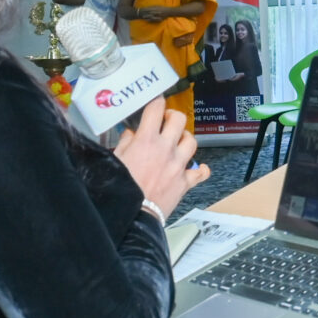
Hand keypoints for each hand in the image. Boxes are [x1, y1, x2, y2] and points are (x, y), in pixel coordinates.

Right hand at [114, 98, 207, 217]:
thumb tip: (130, 134)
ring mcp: (178, 165)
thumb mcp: (115, 160)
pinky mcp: (185, 182)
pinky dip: (201, 170)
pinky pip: (201, 172)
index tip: (155, 102)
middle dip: (172, 116)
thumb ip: (125, 143)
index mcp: (146, 141)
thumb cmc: (121, 190)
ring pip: (192, 141)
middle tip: (166, 121)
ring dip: (185, 139)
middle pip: (179, 120)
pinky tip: (197, 168)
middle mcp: (165, 149)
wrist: (133, 215)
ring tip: (178, 142)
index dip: (156, 101)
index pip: (156, 109)